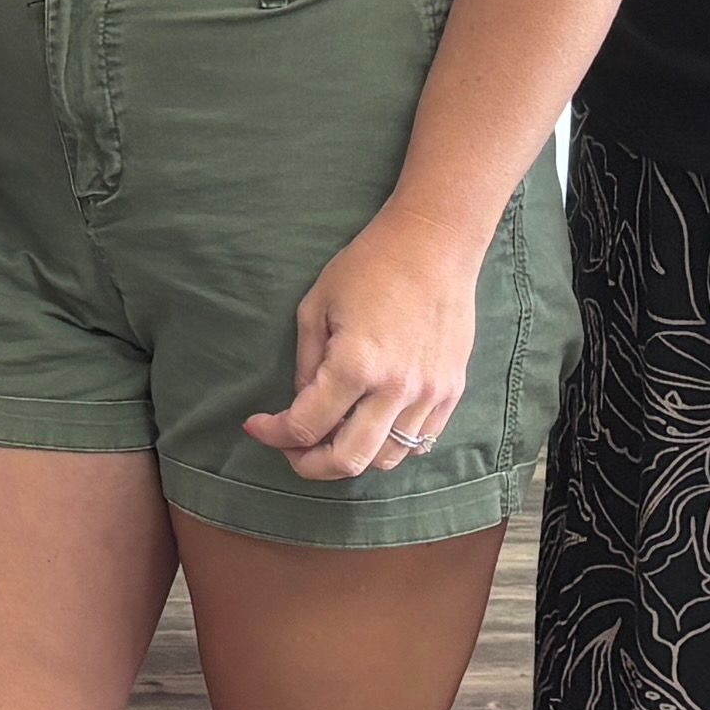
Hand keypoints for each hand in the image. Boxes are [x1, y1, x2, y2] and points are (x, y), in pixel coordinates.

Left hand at [252, 210, 475, 480]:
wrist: (436, 244)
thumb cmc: (370, 265)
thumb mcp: (316, 306)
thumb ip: (306, 363)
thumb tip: (302, 404)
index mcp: (356, 365)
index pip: (306, 426)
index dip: (274, 434)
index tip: (258, 427)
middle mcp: (396, 389)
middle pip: (348, 461)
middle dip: (309, 464)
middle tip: (291, 449)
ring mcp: (429, 394)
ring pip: (386, 459)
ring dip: (352, 455)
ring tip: (332, 434)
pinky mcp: (452, 391)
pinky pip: (419, 442)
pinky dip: (389, 443)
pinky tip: (370, 421)